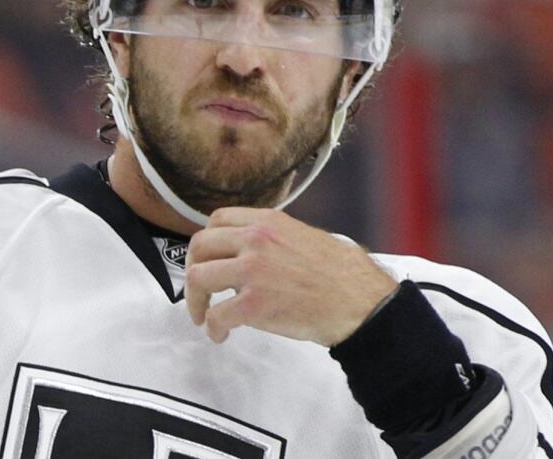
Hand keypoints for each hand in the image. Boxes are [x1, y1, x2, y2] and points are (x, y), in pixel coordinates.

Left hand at [185, 207, 397, 345]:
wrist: (359, 302)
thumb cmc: (341, 274)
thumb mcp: (304, 236)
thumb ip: (272, 238)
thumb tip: (250, 250)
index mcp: (267, 222)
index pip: (217, 219)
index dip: (207, 241)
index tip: (208, 257)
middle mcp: (255, 240)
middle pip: (200, 246)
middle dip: (193, 268)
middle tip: (199, 288)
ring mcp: (252, 271)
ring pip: (197, 278)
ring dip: (195, 300)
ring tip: (203, 315)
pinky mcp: (254, 304)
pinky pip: (216, 315)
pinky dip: (212, 327)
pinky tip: (219, 334)